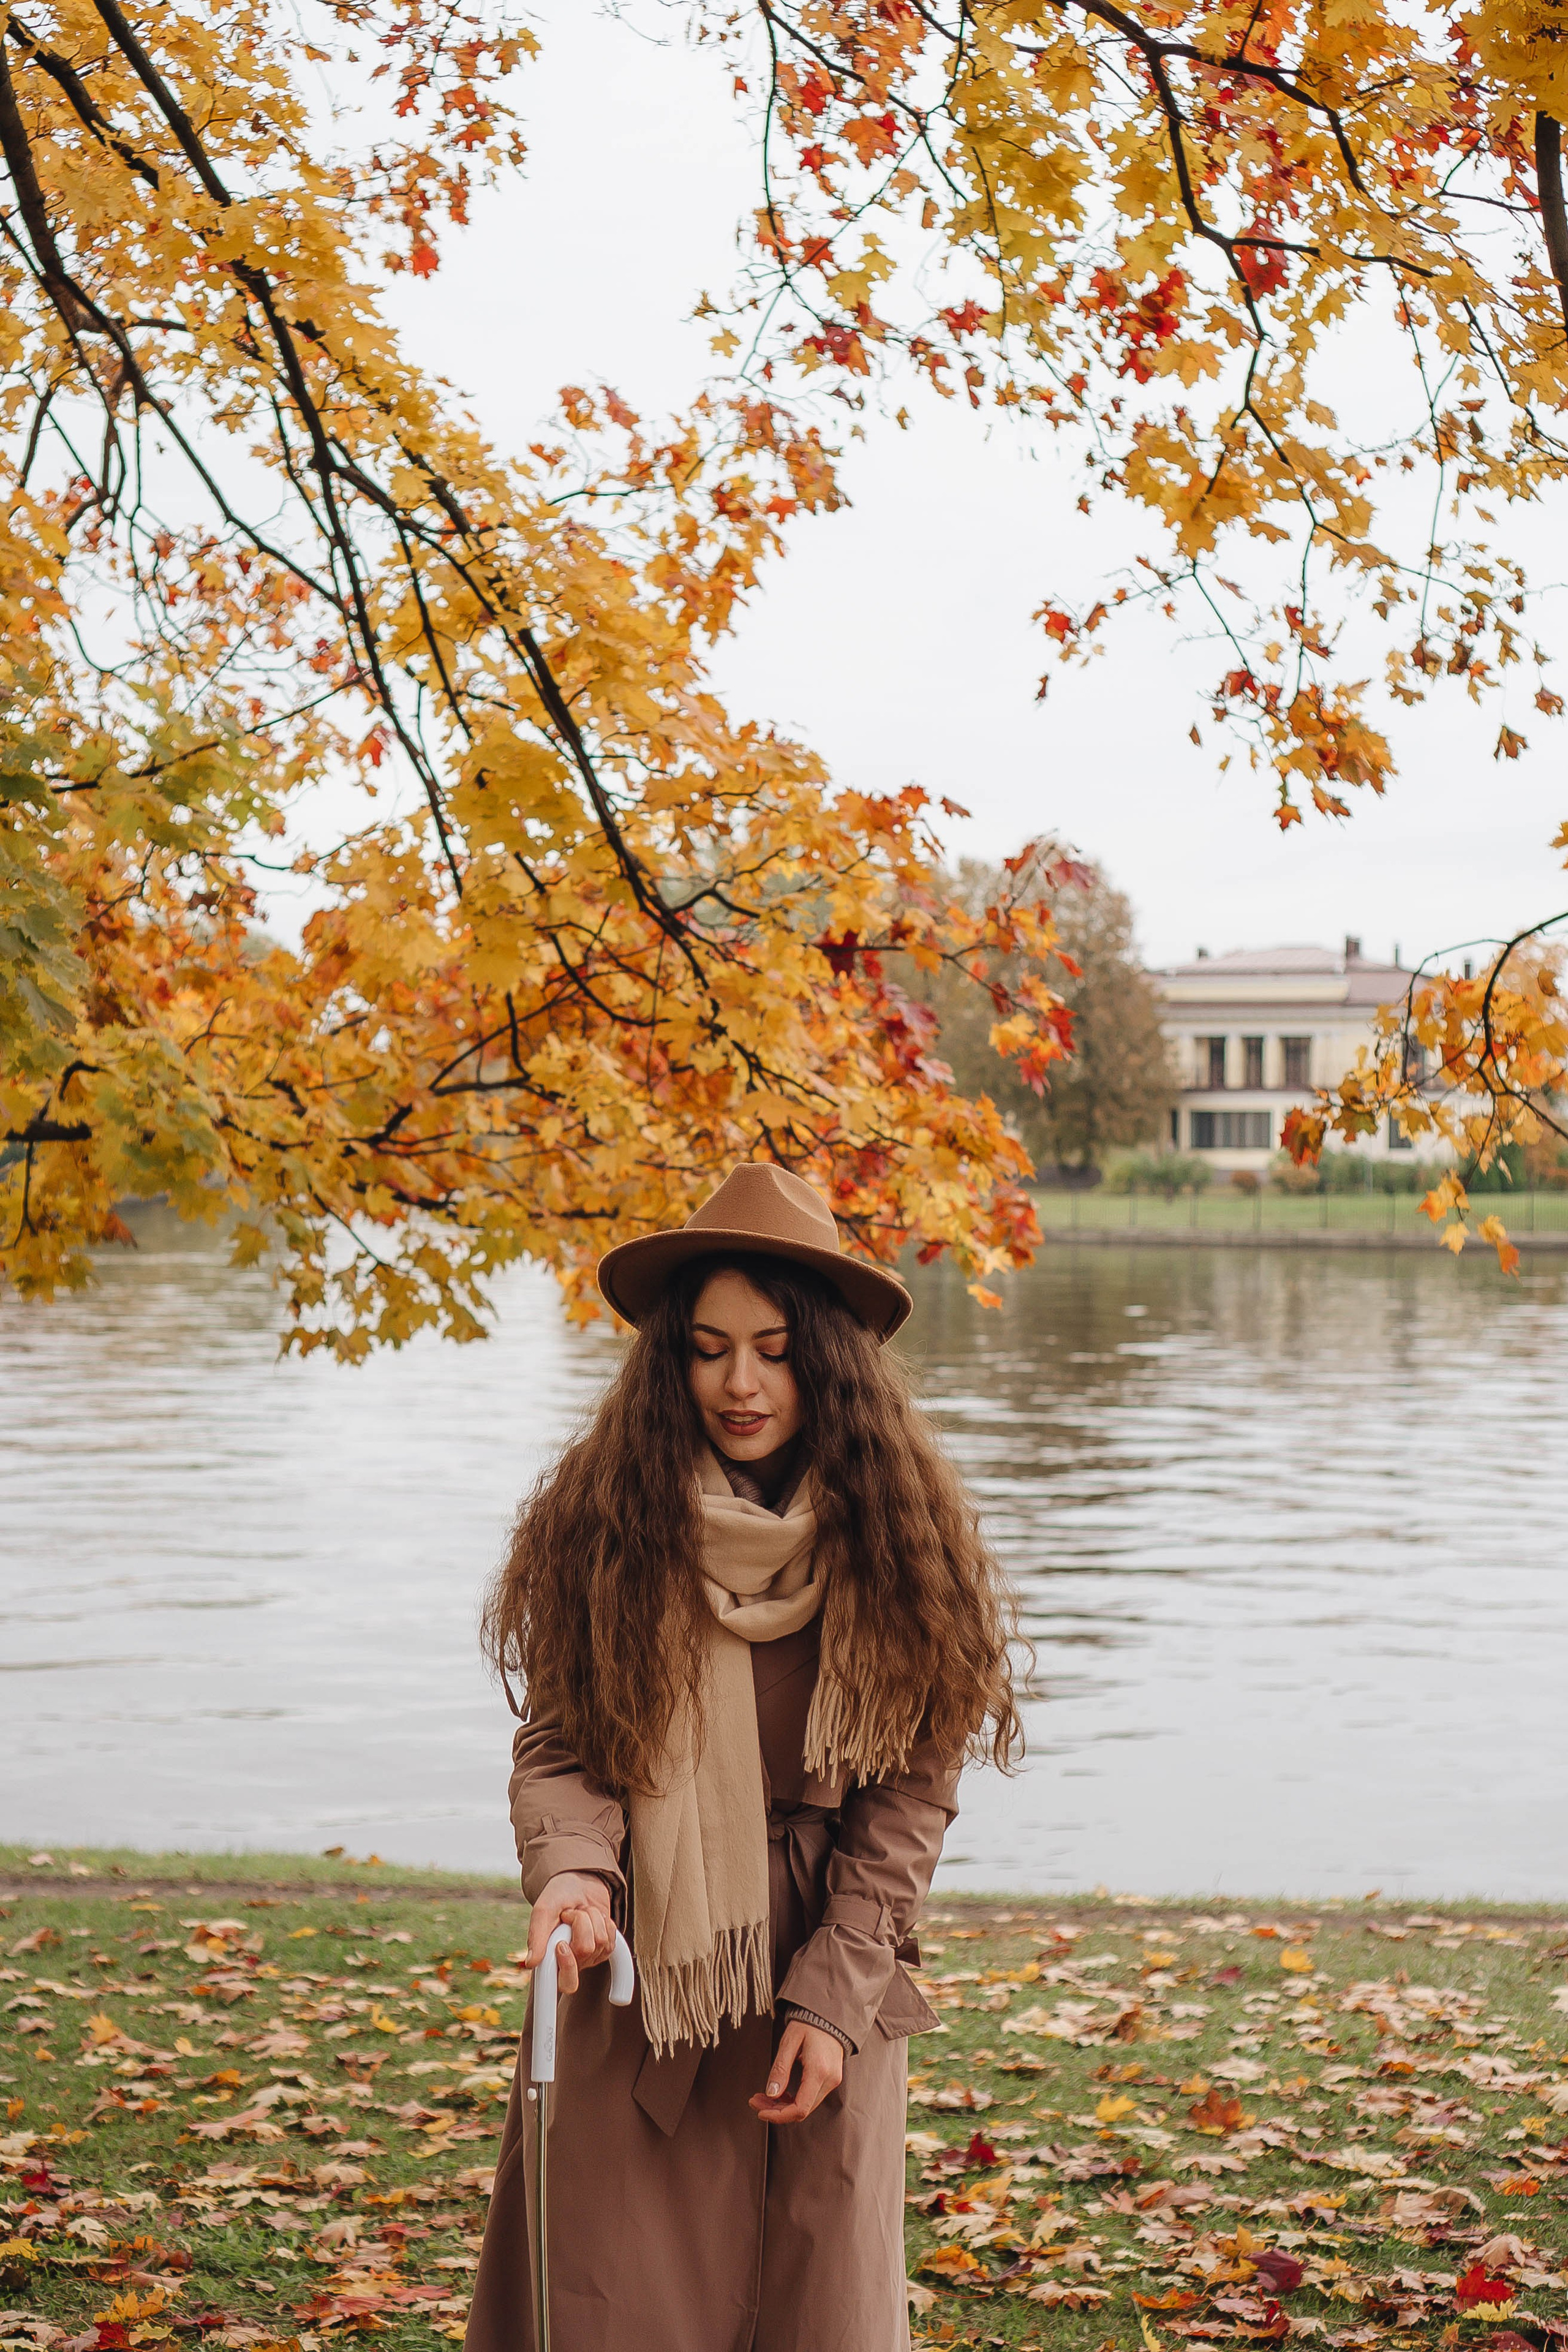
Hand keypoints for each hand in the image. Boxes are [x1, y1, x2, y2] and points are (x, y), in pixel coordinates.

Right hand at [521, 1872, 613, 1996]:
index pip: (564, 1983)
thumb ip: (537, 1935)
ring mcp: (589, 1957)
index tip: (561, 1945)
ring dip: (592, 1918)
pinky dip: (603, 1921)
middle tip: (571, 1915)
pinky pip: (611, 1937)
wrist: (578, 1882)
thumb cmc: (557, 1896)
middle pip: (585, 1951)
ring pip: (600, 1940)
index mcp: (550, 1958)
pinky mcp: (604, 1948)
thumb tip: (531, 1963)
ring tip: (580, 1912)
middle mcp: (570, 1962)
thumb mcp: (544, 1909)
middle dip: (582, 1925)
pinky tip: (592, 1916)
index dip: (567, 1967)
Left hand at [749, 2018, 844, 2124]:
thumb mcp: (789, 2041)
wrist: (828, 2014)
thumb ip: (780, 2068)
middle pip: (802, 2110)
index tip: (760, 2111)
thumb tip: (771, 2094)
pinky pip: (811, 2097)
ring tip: (763, 2097)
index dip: (778, 2115)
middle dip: (776, 2110)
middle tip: (755, 2101)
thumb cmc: (808, 2023)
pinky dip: (794, 2099)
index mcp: (819, 2071)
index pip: (800, 2108)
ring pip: (806, 2106)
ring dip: (783, 2106)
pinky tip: (780, 2093)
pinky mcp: (831, 2079)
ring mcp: (832, 2081)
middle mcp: (829, 2080)